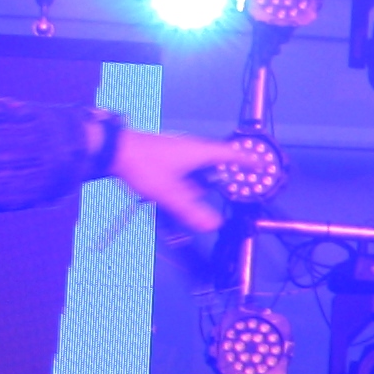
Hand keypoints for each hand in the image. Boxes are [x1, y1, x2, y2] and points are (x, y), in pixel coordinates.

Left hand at [110, 128, 241, 234]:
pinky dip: (183, 180)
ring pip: (196, 169)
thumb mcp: (170, 194)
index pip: (233, 155)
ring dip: (194, 184)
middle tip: (211, 194)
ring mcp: (177, 149)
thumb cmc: (143, 166)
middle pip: (215, 166)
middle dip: (215, 183)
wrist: (112, 149)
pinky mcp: (164, 153)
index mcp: (201, 152)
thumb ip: (192, 211)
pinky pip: (183, 169)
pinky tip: (170, 190)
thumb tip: (214, 225)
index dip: (249, 161)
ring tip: (178, 196)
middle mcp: (192, 148)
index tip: (262, 167)